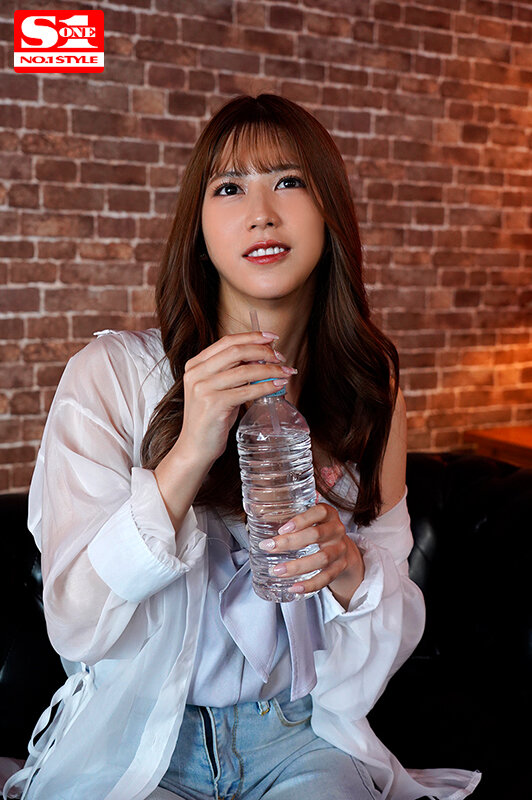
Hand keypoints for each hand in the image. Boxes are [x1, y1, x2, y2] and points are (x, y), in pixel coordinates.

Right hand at [177, 331, 296, 468]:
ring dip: (270, 369)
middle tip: (281, 356)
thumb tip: (264, 357)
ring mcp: (203, 388)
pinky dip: (266, 386)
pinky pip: (247, 391)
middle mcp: (196, 373)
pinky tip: (278, 386)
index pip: (227, 341)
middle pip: (236, 351)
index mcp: (195, 364)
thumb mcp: (219, 388)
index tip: (272, 337)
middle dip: (263, 351)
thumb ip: (234, 372)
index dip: (252, 336)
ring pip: (245, 371)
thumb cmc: (211, 418)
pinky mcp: (213, 404)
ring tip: (286, 372)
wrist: (195, 447)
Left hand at [259, 503, 364, 607]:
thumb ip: (293, 522)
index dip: (302, 519)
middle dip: (291, 542)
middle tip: (269, 547)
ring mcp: (340, 549)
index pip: (320, 512)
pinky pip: (327, 577)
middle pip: (316, 535)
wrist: (344, 549)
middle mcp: (337, 530)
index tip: (282, 529)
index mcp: (329, 514)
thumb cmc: (319, 531)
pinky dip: (310, 584)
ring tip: (277, 571)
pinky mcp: (341, 566)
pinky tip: (295, 588)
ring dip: (298, 566)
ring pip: (322, 558)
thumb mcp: (311, 521)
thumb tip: (259, 525)